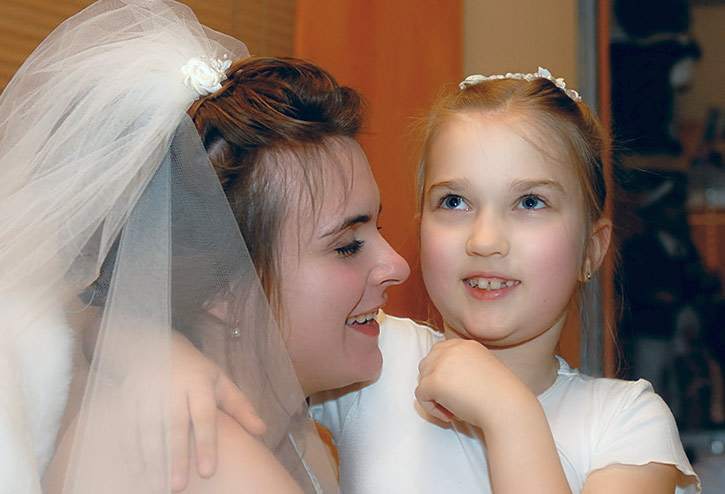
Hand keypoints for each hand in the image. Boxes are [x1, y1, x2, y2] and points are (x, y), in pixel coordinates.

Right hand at [121, 331, 265, 491]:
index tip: (208, 471)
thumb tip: (262, 430)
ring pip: (149, 427)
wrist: (158, 343)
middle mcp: (172, 384)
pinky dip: (131, 448)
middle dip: (176, 456)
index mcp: (198, 381)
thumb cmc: (196, 370)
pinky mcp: (129, 394)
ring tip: (158, 484)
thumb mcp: (221, 382)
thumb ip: (240, 406)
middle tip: (179, 486)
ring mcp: (148, 389)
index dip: (206, 443)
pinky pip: (128, 425)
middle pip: (174, 424)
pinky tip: (137, 470)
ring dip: (152, 458)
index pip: (203, 414)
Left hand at [415, 339, 531, 429]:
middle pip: (427, 364)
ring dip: (434, 397)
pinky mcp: (435, 381)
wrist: (508, 408)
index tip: (456, 390)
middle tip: (454, 402)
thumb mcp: (483, 371)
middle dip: (436, 384)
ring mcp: (442, 363)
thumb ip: (463, 368)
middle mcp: (453, 349)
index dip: (442, 373)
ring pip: (423, 379)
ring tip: (453, 409)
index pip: (439, 352)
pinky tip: (449, 416)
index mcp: (466, 345)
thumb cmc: (500, 397)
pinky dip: (431, 408)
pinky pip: (420, 395)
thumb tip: (443, 381)